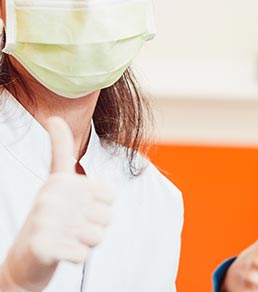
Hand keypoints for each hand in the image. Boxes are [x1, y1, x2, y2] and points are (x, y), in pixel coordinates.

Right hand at [0, 117, 114, 291]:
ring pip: (98, 235)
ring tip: (67, 239)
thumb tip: (53, 118)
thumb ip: (61, 153)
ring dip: (86, 243)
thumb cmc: (52, 221)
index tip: (72, 185)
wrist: (24, 262)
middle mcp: (52, 195)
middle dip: (95, 228)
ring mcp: (46, 220)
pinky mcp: (44, 246)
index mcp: (60, 180)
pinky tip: (61, 253)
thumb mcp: (57, 184)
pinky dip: (76, 257)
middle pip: (107, 216)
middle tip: (71, 228)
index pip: (110, 194)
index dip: (102, 206)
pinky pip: (84, 254)